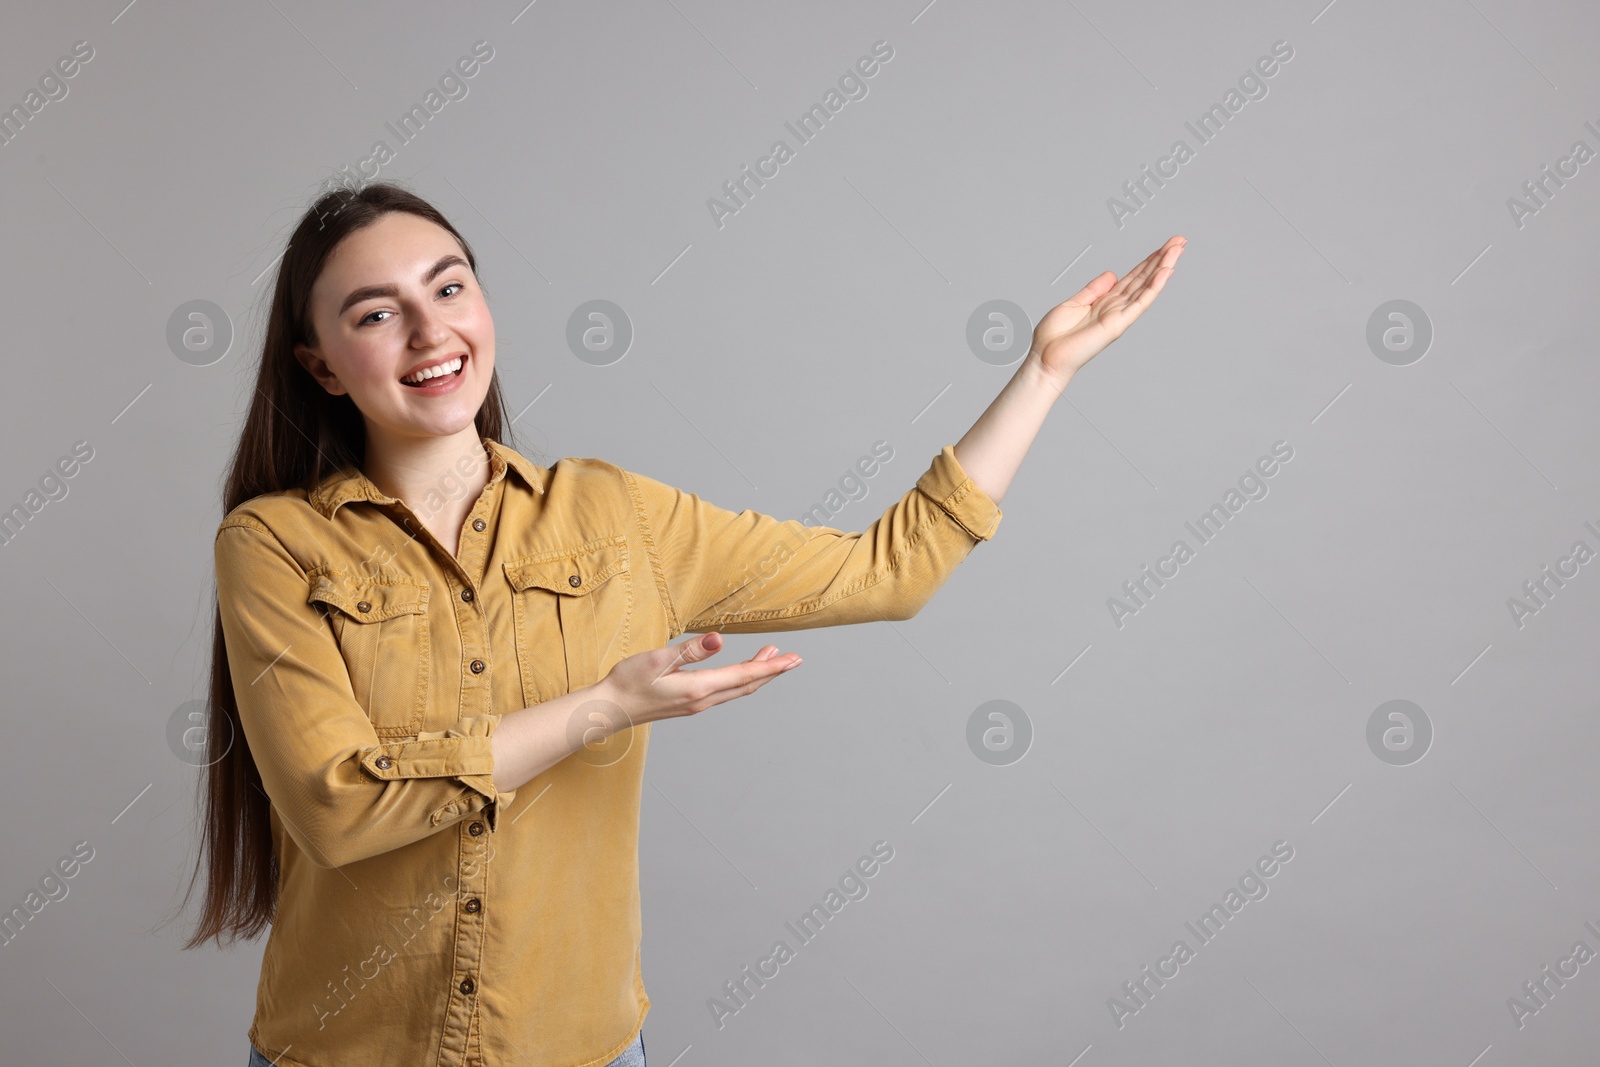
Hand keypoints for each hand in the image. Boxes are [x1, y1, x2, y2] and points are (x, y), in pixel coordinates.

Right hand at [596, 632, 801, 725]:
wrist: (610, 709)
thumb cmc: (628, 682)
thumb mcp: (657, 660)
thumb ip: (690, 650)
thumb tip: (718, 639)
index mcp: (699, 688)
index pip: (744, 676)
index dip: (771, 666)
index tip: (792, 659)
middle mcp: (702, 700)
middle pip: (747, 685)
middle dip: (772, 671)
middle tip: (794, 659)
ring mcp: (697, 705)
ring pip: (737, 690)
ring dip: (757, 675)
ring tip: (773, 659)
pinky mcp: (690, 704)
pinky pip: (725, 693)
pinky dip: (741, 681)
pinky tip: (742, 674)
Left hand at [1030, 235, 1185, 387]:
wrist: (1046, 357)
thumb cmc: (1054, 337)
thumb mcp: (1074, 303)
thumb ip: (1094, 289)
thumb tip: (1112, 274)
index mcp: (1105, 301)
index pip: (1133, 277)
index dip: (1149, 261)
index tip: (1164, 246)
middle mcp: (1116, 307)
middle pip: (1144, 278)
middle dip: (1162, 258)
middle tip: (1180, 240)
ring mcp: (1119, 316)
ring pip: (1147, 286)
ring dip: (1164, 267)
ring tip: (1178, 249)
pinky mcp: (1118, 324)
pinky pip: (1140, 303)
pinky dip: (1154, 287)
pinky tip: (1166, 272)